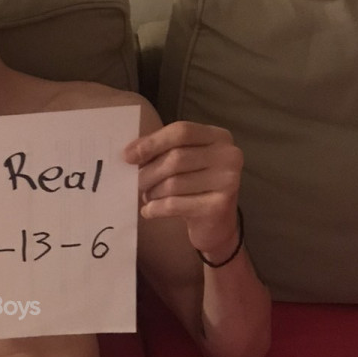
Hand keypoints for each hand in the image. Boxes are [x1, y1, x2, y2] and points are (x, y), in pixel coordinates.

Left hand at [123, 121, 242, 256]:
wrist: (216, 225)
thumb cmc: (194, 187)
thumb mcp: (182, 162)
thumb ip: (161, 150)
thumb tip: (130, 152)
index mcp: (219, 137)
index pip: (182, 131)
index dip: (152, 142)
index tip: (128, 156)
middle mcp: (229, 156)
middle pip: (176, 158)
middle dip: (148, 172)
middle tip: (137, 183)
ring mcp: (228, 181)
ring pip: (173, 183)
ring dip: (151, 192)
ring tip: (148, 196)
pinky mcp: (218, 207)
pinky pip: (174, 204)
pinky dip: (155, 208)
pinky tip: (149, 211)